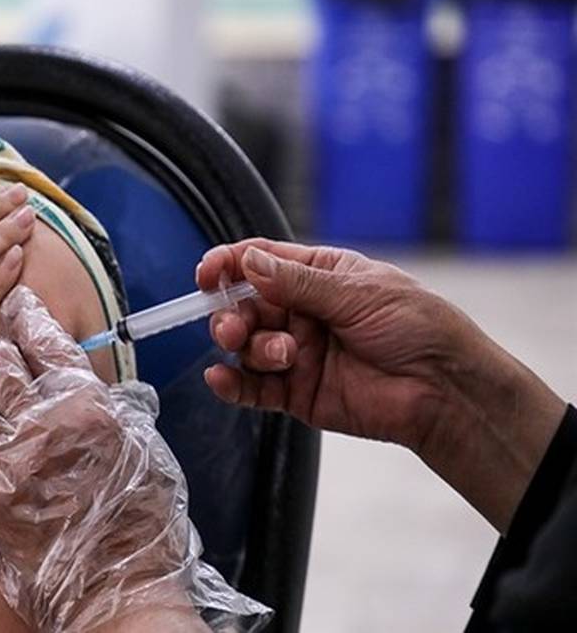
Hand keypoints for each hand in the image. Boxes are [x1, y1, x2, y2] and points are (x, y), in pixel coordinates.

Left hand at [0, 287, 267, 632]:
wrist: (117, 587)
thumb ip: (106, 401)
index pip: (43, 336)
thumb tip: (83, 369)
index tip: (15, 306)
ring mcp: (7, 460)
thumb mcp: (140, 442)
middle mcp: (42, 422)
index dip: (24, 314)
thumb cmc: (141, 517)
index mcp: (85, 401)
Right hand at [197, 238, 565, 529]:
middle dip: (231, 314)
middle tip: (233, 327)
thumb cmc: (419, 329)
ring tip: (280, 356)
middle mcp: (301, 312)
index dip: (228, 265)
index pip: (260, 262)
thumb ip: (296, 282)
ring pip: (246, 345)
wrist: (447, 391)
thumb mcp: (357, 292)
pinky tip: (222, 378)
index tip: (207, 275)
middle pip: (243, 306)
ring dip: (249, 348)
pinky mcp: (296, 393)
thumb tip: (247, 262)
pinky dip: (232, 383)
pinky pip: (252, 387)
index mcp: (318, 275)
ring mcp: (297, 353)